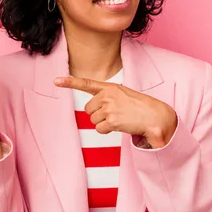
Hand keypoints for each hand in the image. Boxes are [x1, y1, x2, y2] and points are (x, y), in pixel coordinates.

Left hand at [54, 76, 176, 148]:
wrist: (156, 117)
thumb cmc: (139, 107)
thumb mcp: (123, 95)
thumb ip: (107, 97)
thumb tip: (91, 110)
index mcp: (110, 87)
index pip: (86, 83)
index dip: (69, 82)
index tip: (56, 80)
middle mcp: (107, 95)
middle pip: (88, 109)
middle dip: (98, 115)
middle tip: (115, 114)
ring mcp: (109, 107)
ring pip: (93, 120)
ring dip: (104, 123)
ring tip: (120, 119)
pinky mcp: (112, 120)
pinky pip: (99, 129)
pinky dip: (107, 131)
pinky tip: (120, 126)